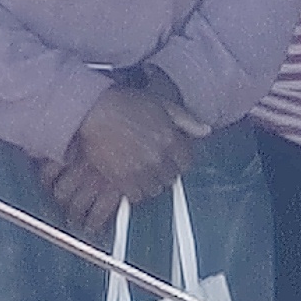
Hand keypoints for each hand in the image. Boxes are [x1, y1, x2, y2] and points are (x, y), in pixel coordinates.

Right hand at [64, 81, 194, 218]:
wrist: (94, 111)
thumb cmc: (125, 104)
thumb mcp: (162, 104)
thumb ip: (187, 120)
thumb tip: (206, 131)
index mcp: (171, 139)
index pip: (187, 162)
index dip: (179, 159)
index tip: (171, 156)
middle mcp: (159, 158)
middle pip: (172, 177)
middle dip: (165, 170)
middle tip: (153, 161)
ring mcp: (141, 170)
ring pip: (156, 189)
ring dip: (151, 181)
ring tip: (141, 169)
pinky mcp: (122, 180)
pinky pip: (137, 196)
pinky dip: (135, 190)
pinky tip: (130, 177)